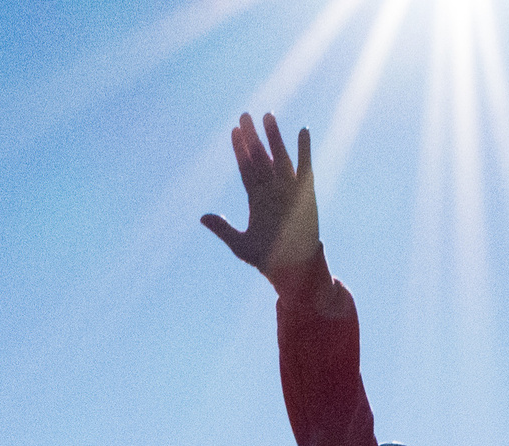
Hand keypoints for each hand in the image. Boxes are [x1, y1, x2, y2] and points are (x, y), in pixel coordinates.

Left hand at [201, 112, 319, 279]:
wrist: (293, 267)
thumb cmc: (268, 258)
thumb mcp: (240, 245)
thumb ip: (223, 229)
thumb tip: (202, 217)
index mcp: (256, 199)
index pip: (246, 168)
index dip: (240, 150)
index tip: (233, 131)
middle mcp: (271, 190)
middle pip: (260, 157)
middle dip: (252, 137)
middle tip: (244, 114)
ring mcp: (288, 189)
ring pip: (279, 157)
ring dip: (274, 137)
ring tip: (267, 115)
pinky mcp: (305, 193)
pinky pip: (305, 167)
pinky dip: (304, 150)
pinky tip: (302, 132)